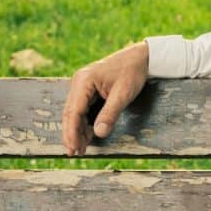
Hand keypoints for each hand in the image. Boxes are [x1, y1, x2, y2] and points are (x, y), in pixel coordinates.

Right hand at [63, 41, 148, 155]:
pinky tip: (87, 135)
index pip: (73, 111)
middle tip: (74, 153)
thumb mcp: (123, 94)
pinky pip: (82, 108)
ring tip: (81, 148)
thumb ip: (110, 114)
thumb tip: (98, 134)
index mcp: (84, 81)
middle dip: (72, 134)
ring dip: (77, 130)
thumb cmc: (132, 72)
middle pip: (70, 113)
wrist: (140, 57)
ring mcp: (82, 85)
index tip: (73, 148)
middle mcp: (79, 82)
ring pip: (75, 112)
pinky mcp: (87, 89)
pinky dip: (84, 122)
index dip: (72, 132)